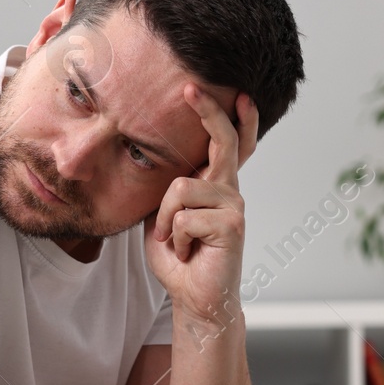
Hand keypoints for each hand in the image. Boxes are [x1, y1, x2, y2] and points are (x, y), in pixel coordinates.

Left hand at [145, 87, 258, 326]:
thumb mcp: (163, 214)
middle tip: (190, 88)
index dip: (224, 115)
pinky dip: (176, 238)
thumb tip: (149, 158)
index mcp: (214, 183)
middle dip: (207, 112)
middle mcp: (229, 189)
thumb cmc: (179, 255)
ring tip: (175, 240)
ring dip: (166, 220)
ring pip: (181, 188)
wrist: (194, 297)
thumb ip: (166, 188)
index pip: (228, 143)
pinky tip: (188, 252)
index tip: (224, 89)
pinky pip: (184, 217)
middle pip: (223, 141)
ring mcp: (234, 205)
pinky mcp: (232, 224)